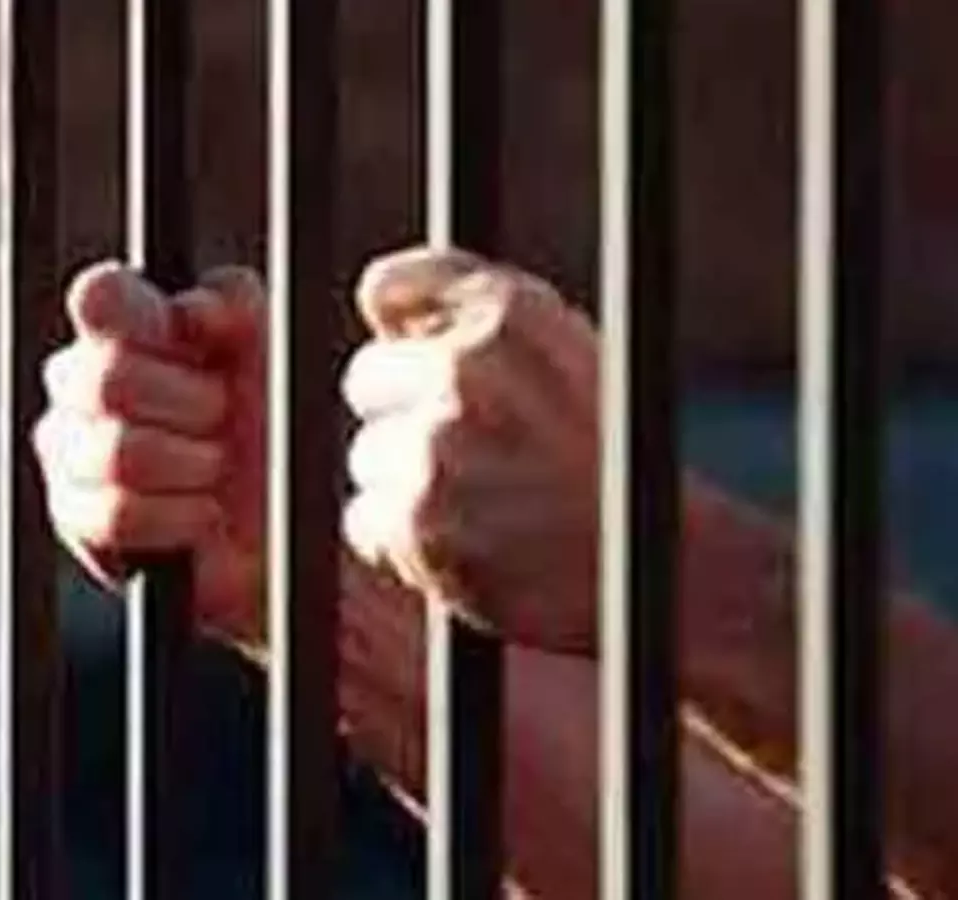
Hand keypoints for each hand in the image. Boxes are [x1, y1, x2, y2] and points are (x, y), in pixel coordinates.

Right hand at [32, 261, 267, 647]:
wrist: (282, 511)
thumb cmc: (270, 417)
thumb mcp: (270, 344)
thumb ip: (235, 303)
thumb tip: (191, 311)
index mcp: (122, 327)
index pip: (99, 297)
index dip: (143, 318)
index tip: (190, 341)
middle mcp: (81, 383)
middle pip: (108, 381)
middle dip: (192, 405)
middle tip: (224, 417)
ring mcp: (69, 450)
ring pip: (116, 452)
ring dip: (191, 464)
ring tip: (216, 466)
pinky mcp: (76, 519)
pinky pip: (117, 515)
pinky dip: (178, 517)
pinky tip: (202, 511)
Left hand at [340, 246, 602, 653]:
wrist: (653, 566)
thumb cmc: (599, 450)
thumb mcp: (559, 343)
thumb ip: (465, 298)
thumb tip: (376, 296)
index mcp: (508, 313)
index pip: (386, 288)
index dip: (404, 333)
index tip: (429, 356)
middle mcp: (468, 368)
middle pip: (367, 378)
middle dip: (403, 411)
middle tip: (475, 449)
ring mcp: (436, 447)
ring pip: (368, 456)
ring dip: (408, 484)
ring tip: (487, 502)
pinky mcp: (416, 522)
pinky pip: (365, 520)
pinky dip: (405, 542)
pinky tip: (469, 543)